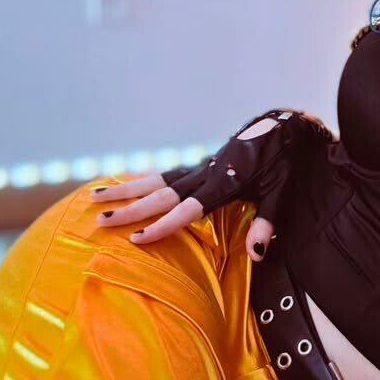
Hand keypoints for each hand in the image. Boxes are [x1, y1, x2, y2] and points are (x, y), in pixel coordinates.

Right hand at [91, 109, 333, 262]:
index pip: (187, 209)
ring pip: (157, 180)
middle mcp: (205, 172)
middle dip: (130, 209)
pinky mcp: (201, 164)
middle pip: (161, 194)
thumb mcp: (282, 191)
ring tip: (95, 197)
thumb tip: (257, 253)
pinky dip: (143, 180)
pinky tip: (126, 185)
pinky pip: (166, 174)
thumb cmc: (284, 161)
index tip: (137, 239)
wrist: (284, 126)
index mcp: (223, 182)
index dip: (162, 226)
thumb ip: (266, 222)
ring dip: (126, 190)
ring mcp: (200, 166)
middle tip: (100, 220)